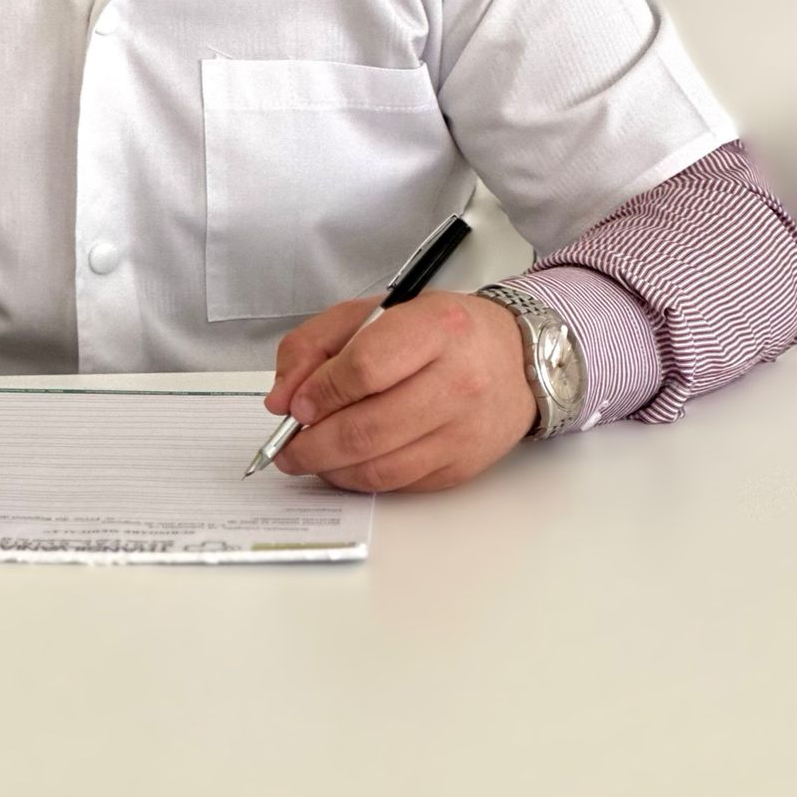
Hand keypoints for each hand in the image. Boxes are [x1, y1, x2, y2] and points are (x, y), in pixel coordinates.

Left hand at [262, 290, 539, 493]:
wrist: (514, 358)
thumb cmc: (438, 331)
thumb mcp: (375, 312)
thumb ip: (317, 344)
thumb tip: (282, 399)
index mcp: (435, 328)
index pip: (365, 368)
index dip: (321, 392)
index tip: (295, 405)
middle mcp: (456, 381)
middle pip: (367, 428)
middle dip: (312, 445)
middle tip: (287, 447)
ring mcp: (463, 430)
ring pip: (380, 466)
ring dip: (330, 469)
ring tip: (308, 458)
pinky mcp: (462, 466)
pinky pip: (399, 484)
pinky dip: (360, 480)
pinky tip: (344, 464)